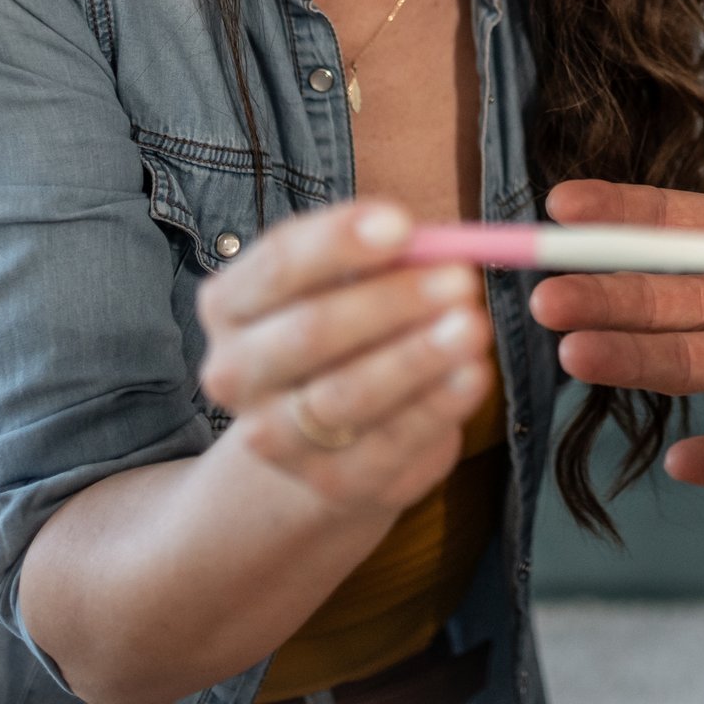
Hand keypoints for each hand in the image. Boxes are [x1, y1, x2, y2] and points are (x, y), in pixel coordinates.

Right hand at [196, 200, 493, 517]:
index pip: (278, 263)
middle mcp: (235, 372)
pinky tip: (473, 375)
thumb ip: (383, 257)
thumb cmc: (343, 329)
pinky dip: (436, 406)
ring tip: (474, 326)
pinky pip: (388, 442)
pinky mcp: (330, 481)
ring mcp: (276, 435)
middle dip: (392, 301)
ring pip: (347, 395)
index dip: (339, 241)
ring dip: (418, 357)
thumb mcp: (348, 280)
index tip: (402, 222)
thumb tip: (436, 244)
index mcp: (230, 304)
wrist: (322, 437)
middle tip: (460, 278)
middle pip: (311, 331)